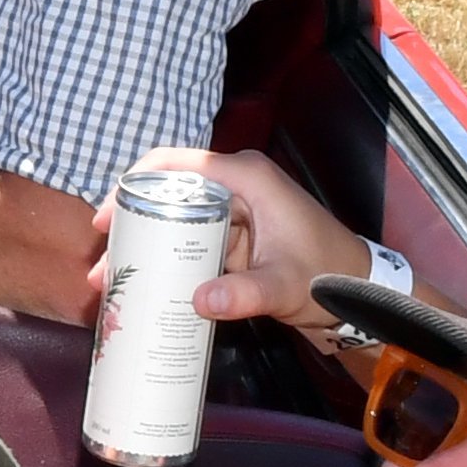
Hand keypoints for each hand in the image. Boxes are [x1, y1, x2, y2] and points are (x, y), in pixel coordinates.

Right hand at [86, 145, 365, 346]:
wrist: (363, 294)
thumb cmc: (330, 274)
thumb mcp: (285, 285)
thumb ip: (245, 293)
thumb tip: (199, 301)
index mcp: (247, 178)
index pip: (177, 165)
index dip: (134, 185)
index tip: (107, 218)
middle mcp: (236, 186)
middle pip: (168, 192)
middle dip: (130, 224)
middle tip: (103, 258)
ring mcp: (235, 211)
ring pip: (174, 218)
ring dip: (144, 245)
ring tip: (111, 277)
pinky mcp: (234, 236)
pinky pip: (189, 239)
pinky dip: (166, 258)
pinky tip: (144, 282)